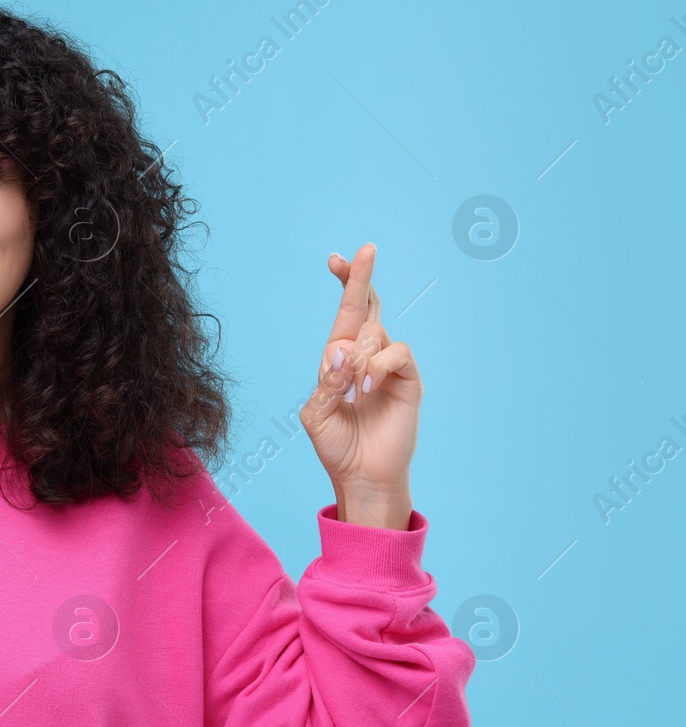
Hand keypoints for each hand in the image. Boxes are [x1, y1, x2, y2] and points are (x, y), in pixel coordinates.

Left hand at [299, 243, 420, 528]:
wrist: (362, 475)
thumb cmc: (336, 445)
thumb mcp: (317, 414)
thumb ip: (326, 382)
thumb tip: (342, 350)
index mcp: (339, 358)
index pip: (344, 314)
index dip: (345, 284)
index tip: (336, 260)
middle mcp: (365, 356)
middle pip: (366, 307)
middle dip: (360, 278)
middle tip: (363, 251)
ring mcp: (388, 366)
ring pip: (374, 334)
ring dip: (357, 358)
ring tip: (352, 392)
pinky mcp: (407, 379)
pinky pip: (396, 352)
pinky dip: (377, 366)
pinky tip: (367, 389)